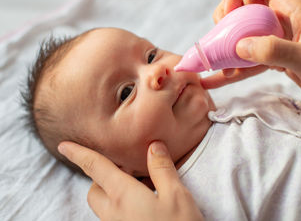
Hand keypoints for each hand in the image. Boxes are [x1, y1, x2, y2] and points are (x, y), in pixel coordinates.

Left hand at [58, 141, 202, 220]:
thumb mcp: (177, 196)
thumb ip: (162, 169)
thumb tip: (154, 146)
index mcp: (123, 196)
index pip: (95, 168)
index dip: (79, 154)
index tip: (64, 145)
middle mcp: (113, 213)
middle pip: (94, 189)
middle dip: (102, 175)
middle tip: (128, 167)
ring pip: (102, 205)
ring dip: (112, 191)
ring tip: (141, 185)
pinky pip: (113, 216)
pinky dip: (120, 204)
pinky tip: (144, 204)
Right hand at [202, 0, 300, 110]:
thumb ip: (275, 50)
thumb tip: (240, 47)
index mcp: (290, 6)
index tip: (229, 16)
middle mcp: (280, 17)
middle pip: (242, 7)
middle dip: (225, 22)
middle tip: (220, 43)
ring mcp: (277, 37)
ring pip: (243, 34)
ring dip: (227, 46)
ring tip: (212, 63)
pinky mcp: (277, 57)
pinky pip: (250, 58)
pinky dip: (235, 68)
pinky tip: (219, 79)